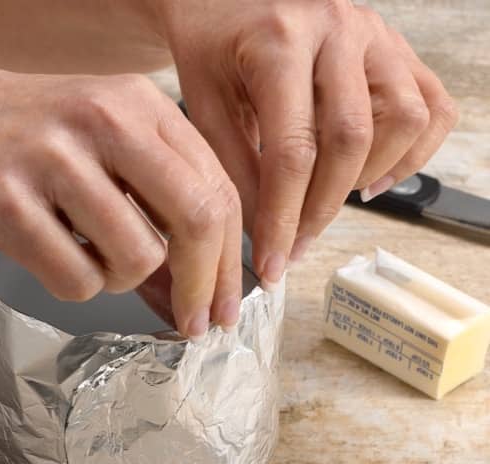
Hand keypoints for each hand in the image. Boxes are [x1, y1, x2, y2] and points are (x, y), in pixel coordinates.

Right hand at [0, 67, 241, 336]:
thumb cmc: (15, 143)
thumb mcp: (95, 152)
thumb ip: (152, 210)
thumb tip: (196, 292)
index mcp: (136, 103)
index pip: (218, 189)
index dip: (230, 260)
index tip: (228, 305)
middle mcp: (102, 120)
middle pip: (196, 219)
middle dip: (205, 287)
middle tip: (195, 324)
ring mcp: (53, 159)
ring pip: (137, 257)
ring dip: (122, 281)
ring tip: (90, 260)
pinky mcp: (7, 202)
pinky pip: (77, 278)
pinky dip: (75, 286)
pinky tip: (52, 258)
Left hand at [153, 0, 457, 285]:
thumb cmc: (210, 45)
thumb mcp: (202, 103)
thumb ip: (233, 166)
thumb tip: (264, 233)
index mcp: (279, 42)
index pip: (292, 151)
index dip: (283, 218)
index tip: (272, 262)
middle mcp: (337, 29)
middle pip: (352, 140)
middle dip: (322, 210)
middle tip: (294, 245)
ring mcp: (375, 33)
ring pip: (406, 120)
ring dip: (370, 176)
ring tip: (328, 198)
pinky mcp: (395, 46)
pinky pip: (432, 104)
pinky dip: (412, 152)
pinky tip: (370, 176)